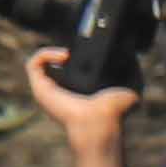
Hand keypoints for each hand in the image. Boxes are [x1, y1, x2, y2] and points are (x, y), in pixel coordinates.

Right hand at [23, 51, 138, 160]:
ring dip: (51, 51)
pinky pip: (33, 64)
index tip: (86, 44)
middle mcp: (61, 90)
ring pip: (39, 62)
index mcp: (79, 89)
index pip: (68, 66)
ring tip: (69, 54)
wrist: (101, 122)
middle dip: (61, 50)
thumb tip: (128, 49)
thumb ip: (132, 66)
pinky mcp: (40, 88)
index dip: (74, 52)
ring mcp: (48, 90)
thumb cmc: (118, 110)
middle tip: (76, 44)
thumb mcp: (132, 82)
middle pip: (52, 63)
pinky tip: (64, 56)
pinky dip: (45, 54)